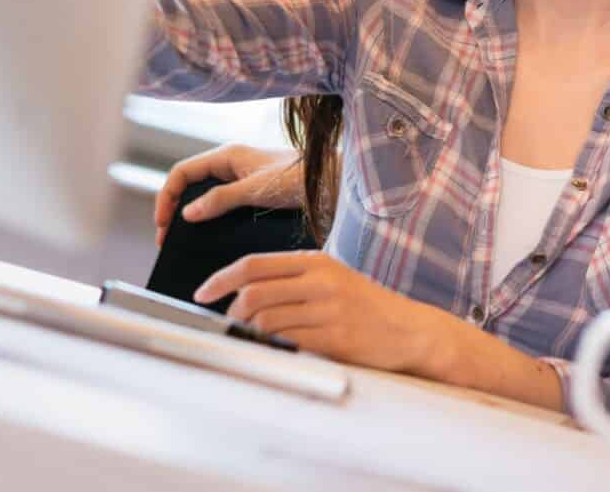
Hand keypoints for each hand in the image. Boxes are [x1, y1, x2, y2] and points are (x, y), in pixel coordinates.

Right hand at [153, 143, 302, 246]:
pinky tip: (212, 240)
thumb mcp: (257, 189)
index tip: (163, 225)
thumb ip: (222, 198)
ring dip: (193, 218)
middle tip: (167, 240)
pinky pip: (224, 207)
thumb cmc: (301, 177)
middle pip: (190, 186)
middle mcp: (232, 165)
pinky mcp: (254, 196)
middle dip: (175, 210)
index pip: (181, 172)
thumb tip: (187, 213)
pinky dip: (212, 222)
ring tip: (184, 243)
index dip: (166, 196)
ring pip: (206, 198)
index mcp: (228, 156)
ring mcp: (242, 180)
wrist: (335, 182)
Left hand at [193, 250, 441, 373]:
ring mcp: (327, 308)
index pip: (254, 265)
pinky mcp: (332, 336)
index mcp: (316, 261)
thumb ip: (293, 281)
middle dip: (230, 311)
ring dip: (249, 332)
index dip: (220, 279)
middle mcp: (320, 280)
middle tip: (228, 323)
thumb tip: (242, 292)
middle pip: (252, 292)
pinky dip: (271, 346)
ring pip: (263, 319)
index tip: (202, 292)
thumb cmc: (366, 306)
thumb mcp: (332, 279)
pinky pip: (284, 341)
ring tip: (255, 337)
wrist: (408, 330)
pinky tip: (276, 347)